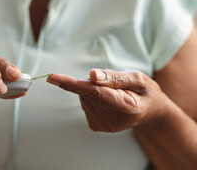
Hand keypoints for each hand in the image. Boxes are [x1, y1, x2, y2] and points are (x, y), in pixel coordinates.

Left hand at [47, 69, 167, 131]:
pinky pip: (85, 103)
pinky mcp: (96, 126)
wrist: (150, 111)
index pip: (94, 93)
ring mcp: (103, 126)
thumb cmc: (144, 91)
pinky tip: (107, 100)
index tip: (52, 78)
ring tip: (114, 92)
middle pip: (88, 92)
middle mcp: (112, 121)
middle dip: (94, 82)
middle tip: (114, 83)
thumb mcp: (137, 78)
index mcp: (126, 108)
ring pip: (84, 96)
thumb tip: (92, 75)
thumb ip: (114, 77)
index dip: (72, 84)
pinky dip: (92, 97)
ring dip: (94, 89)